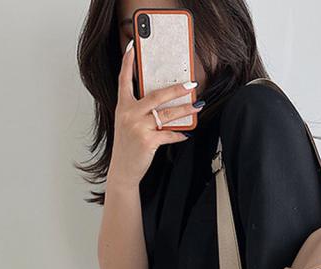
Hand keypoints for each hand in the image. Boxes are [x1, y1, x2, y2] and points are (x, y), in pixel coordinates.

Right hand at [108, 39, 203, 187]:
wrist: (123, 169)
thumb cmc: (128, 146)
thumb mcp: (129, 124)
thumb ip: (141, 112)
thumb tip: (165, 105)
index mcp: (123, 106)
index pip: (124, 80)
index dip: (128, 63)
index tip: (133, 47)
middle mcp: (129, 114)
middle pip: (156, 96)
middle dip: (176, 89)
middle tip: (191, 85)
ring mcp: (138, 127)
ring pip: (166, 115)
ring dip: (185, 110)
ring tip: (198, 106)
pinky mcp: (147, 141)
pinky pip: (169, 135)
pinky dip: (179, 135)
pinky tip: (186, 134)